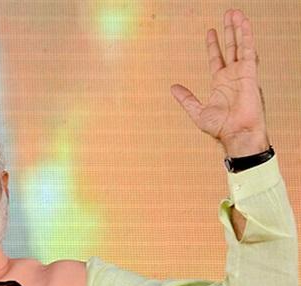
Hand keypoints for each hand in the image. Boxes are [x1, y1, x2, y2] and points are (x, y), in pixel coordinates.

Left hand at [170, 9, 268, 157]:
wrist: (236, 134)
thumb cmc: (221, 128)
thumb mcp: (197, 111)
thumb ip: (186, 98)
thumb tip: (173, 88)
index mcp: (220, 83)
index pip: (216, 58)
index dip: (213, 45)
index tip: (210, 31)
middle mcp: (232, 76)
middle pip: (230, 48)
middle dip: (228, 31)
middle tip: (228, 15)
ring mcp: (242, 74)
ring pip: (240, 46)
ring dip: (239, 29)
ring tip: (236, 13)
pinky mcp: (250, 74)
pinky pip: (249, 51)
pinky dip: (247, 37)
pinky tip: (244, 25)